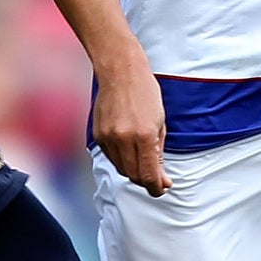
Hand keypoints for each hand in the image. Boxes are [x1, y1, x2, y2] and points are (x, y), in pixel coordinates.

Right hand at [93, 62, 170, 195]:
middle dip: (146, 180)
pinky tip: (128, 149)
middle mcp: (124, 139)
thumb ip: (158, 151)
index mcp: (144, 135)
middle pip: (134, 176)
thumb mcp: (160, 122)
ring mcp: (108, 138)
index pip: (149, 174)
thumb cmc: (144, 92)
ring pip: (121, 168)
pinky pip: (111, 157)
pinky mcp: (98, 135)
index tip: (162, 189)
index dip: (156, 187)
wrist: (120, 72)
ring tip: (143, 160)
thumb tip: (161, 177)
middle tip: (156, 178)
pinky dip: (121, 159)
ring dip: (133, 170)